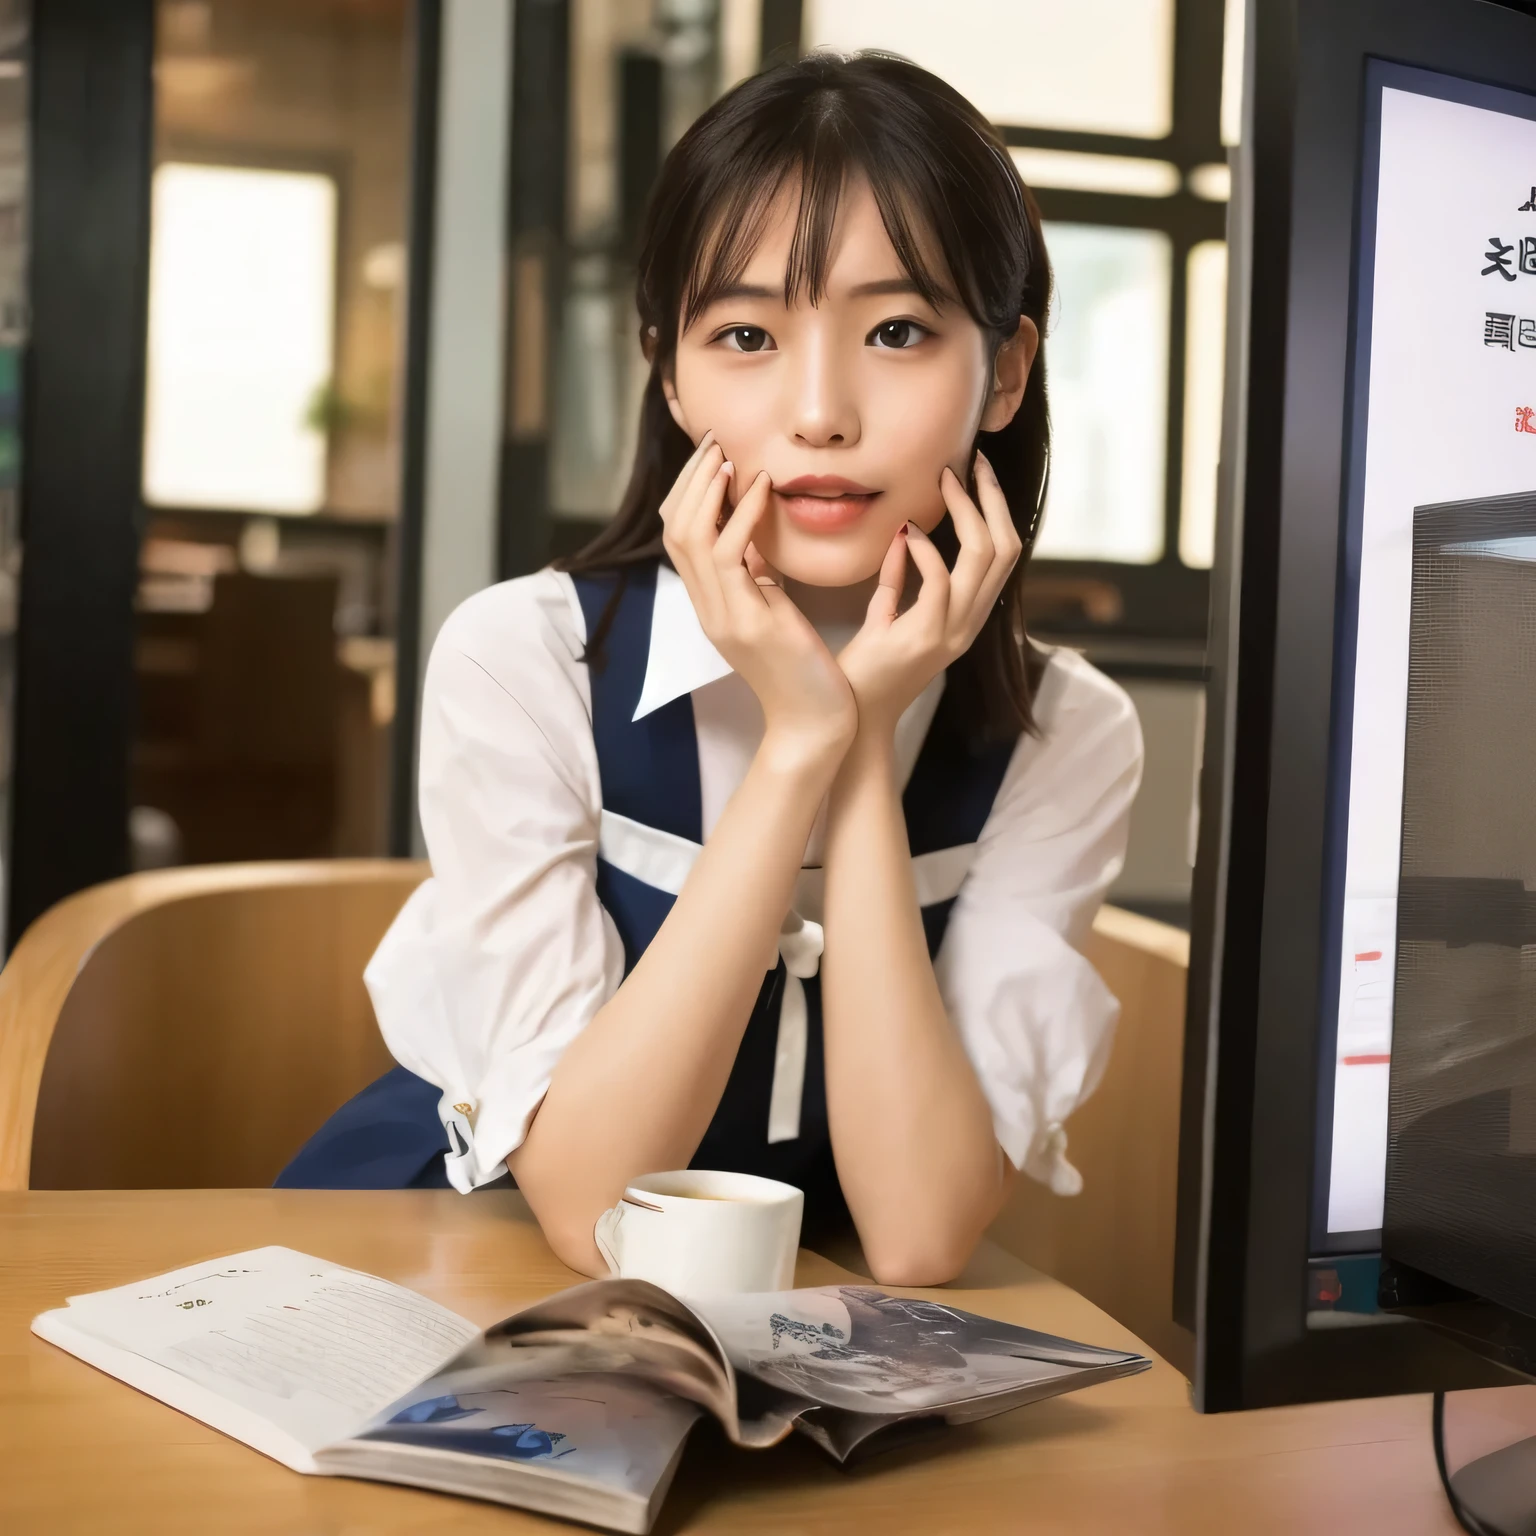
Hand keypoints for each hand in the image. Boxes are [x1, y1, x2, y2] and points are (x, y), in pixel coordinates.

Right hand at [661, 434, 856, 762]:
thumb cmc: (804, 672)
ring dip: (708, 490)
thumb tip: (756, 534)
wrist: (814, 726)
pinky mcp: (748, 622)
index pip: (681, 537)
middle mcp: (707, 609)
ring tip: (730, 457)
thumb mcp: (775, 612)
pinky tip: (762, 489)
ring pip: (691, 537)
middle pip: (674, 530)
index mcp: (711, 606)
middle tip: (714, 442)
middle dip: (690, 481)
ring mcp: (723, 616)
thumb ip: (759, 576)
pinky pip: (730, 556)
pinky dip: (742, 515)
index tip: (714, 457)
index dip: (690, 493)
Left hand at [837, 451, 1021, 740]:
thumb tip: (903, 536)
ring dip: (967, 512)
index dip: (994, 509)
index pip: (1001, 553)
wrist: (851, 722)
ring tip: (945, 481)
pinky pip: (940, 584)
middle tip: (971, 462)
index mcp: (965, 616)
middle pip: (1006, 548)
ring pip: (985, 559)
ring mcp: (952, 632)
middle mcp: (969, 623)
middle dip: (992, 499)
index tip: (972, 471)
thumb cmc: (864, 672)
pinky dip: (926, 552)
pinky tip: (906, 533)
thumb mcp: (885, 617)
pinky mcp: (924, 639)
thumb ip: (898, 580)